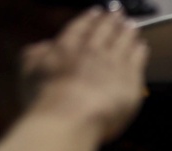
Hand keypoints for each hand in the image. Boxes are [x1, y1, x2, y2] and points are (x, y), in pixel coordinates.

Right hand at [20, 9, 147, 141]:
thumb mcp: (29, 70)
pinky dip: (140, 50)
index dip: (89, 18)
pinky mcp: (131, 79)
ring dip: (128, 32)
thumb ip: (35, 54)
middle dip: (112, 21)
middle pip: (105, 31)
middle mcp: (92, 51)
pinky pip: (138, 59)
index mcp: (66, 47)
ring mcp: (114, 64)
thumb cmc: (45, 98)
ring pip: (124, 42)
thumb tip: (46, 46)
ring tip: (132, 26)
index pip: (79, 28)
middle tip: (118, 13)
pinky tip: (143, 46)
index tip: (96, 12)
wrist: (72, 116)